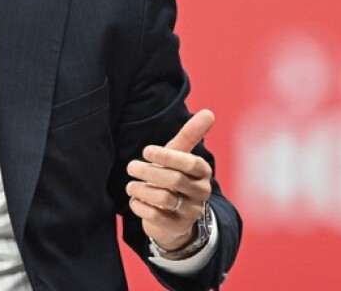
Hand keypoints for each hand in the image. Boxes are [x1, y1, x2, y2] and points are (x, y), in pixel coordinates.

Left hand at [125, 109, 214, 251]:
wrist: (174, 217)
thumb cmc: (174, 177)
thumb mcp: (179, 156)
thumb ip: (190, 135)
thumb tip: (209, 112)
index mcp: (203, 173)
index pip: (191, 163)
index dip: (168, 156)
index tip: (146, 150)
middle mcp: (201, 192)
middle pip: (175, 180)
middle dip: (150, 172)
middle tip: (131, 167)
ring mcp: (190, 212)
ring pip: (165, 198)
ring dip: (142, 189)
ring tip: (131, 185)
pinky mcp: (177, 228)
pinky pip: (156, 217)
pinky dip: (140, 207)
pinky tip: (134, 201)